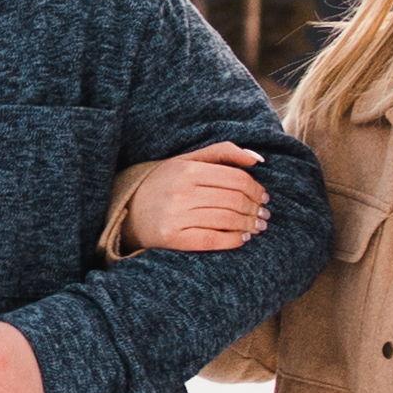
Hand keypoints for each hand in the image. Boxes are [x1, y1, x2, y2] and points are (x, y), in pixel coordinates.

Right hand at [112, 137, 270, 256]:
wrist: (128, 212)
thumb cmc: (164, 184)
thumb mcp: (186, 160)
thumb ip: (222, 153)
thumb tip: (258, 159)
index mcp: (186, 169)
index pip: (235, 178)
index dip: (256, 188)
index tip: (263, 196)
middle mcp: (181, 192)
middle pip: (234, 200)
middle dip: (255, 208)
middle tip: (264, 214)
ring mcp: (176, 216)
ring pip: (227, 220)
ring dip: (249, 225)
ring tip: (257, 226)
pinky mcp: (172, 239)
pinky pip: (212, 240)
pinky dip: (233, 240)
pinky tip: (242, 239)